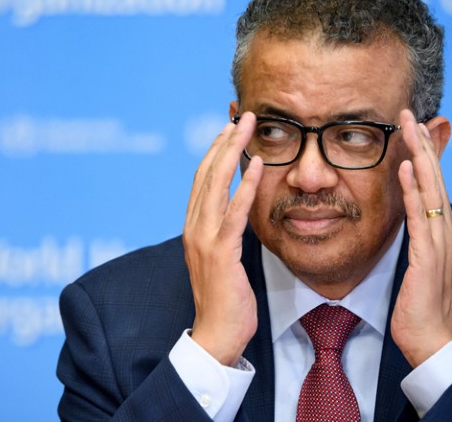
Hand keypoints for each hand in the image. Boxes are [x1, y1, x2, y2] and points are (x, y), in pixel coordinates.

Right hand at [183, 112, 263, 365]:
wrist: (216, 334)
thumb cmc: (224, 299)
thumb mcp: (222, 258)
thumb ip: (224, 233)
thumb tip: (236, 214)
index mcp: (193, 227)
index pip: (201, 180)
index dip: (214, 151)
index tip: (229, 129)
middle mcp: (193, 227)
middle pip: (205, 174)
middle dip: (224, 142)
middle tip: (242, 116)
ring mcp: (203, 239)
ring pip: (215, 185)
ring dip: (233, 152)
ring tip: (249, 126)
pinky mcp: (220, 252)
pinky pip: (234, 212)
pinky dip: (246, 185)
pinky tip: (258, 164)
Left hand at [391, 109, 451, 367]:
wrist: (428, 338)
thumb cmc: (417, 303)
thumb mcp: (413, 261)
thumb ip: (412, 236)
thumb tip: (405, 216)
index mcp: (439, 231)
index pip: (432, 184)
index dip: (424, 155)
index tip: (411, 128)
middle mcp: (444, 231)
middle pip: (435, 179)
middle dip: (422, 145)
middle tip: (410, 113)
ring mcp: (439, 242)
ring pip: (431, 189)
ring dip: (421, 156)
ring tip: (410, 128)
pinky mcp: (428, 256)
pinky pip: (420, 216)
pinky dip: (415, 189)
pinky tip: (408, 167)